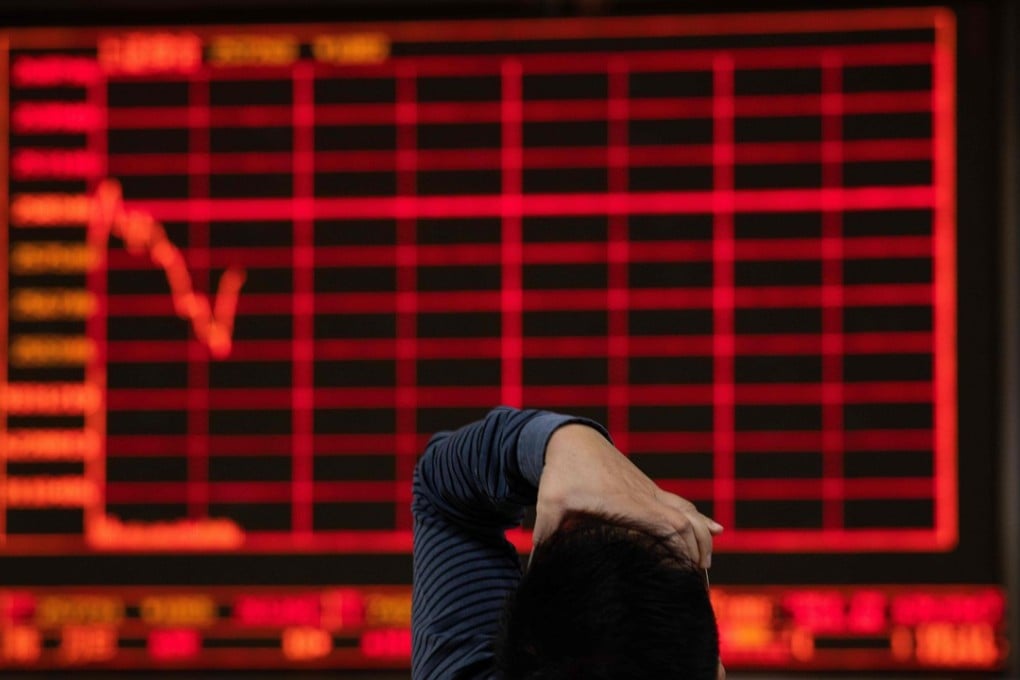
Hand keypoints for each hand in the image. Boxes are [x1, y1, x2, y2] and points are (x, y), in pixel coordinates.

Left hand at [534, 424, 722, 567]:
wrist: (571, 438)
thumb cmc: (560, 474)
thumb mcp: (548, 507)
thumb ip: (544, 540)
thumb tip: (531, 575)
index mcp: (628, 504)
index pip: (670, 527)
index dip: (685, 552)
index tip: (690, 579)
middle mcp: (647, 497)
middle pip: (689, 525)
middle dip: (699, 554)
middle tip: (698, 586)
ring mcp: (650, 491)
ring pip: (689, 514)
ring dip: (702, 539)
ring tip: (705, 567)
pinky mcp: (648, 488)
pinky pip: (681, 504)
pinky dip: (700, 519)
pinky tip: (716, 530)